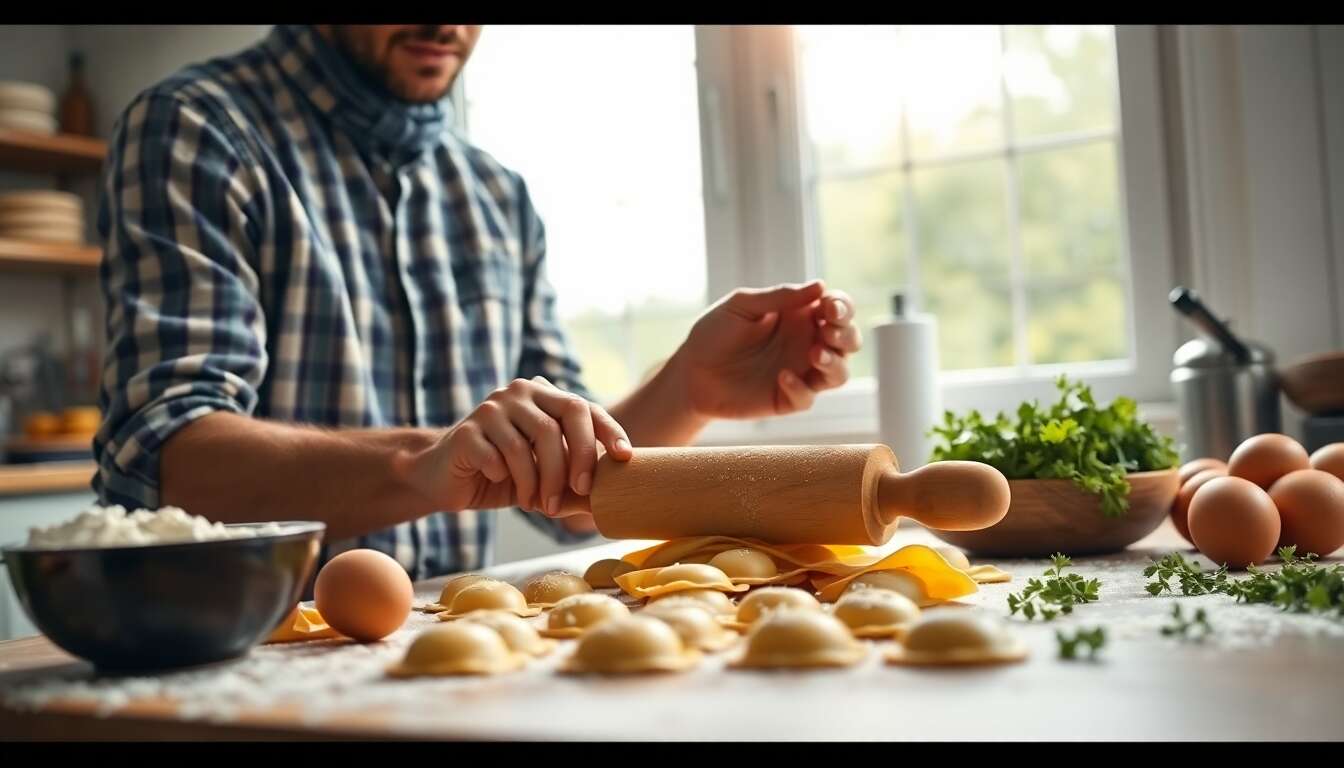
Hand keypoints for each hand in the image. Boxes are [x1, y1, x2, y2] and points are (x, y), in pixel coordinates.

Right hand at [410, 377, 632, 519]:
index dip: (608, 430)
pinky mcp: (468, 430)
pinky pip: (499, 456)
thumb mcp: (545, 476)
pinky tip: (500, 484)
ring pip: (531, 442)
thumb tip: (615, 499)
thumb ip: (574, 481)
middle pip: (563, 418)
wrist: (443, 477)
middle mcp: (520, 392)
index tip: (624, 457)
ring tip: (537, 503)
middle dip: (577, 459)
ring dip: (540, 481)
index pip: (584, 407)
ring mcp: (492, 407)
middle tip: (579, 491)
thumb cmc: (502, 475)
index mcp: (544, 396)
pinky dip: (507, 478)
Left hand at [672, 280, 860, 419]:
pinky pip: (808, 397)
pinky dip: (801, 387)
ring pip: (840, 372)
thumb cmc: (714, 334)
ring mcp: (800, 372)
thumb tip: (820, 286)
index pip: (837, 308)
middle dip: (846, 334)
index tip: (828, 306)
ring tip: (814, 354)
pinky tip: (782, 376)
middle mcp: (806, 343)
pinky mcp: (787, 399)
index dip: (842, 306)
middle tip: (828, 331)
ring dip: (835, 363)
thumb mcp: (741, 306)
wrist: (690, 372)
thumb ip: (779, 297)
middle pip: (848, 340)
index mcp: (800, 315)